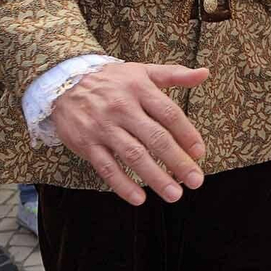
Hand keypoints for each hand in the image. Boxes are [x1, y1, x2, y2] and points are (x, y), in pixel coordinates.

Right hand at [51, 62, 208, 204]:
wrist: (64, 83)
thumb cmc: (112, 80)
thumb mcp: (143, 71)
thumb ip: (175, 74)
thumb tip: (205, 74)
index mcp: (140, 89)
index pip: (169, 114)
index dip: (187, 135)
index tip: (200, 153)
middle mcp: (123, 108)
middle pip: (155, 138)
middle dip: (178, 161)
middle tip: (195, 180)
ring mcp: (104, 127)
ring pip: (133, 155)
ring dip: (155, 177)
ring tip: (174, 194)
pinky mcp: (86, 144)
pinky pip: (107, 168)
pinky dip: (122, 184)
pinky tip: (139, 198)